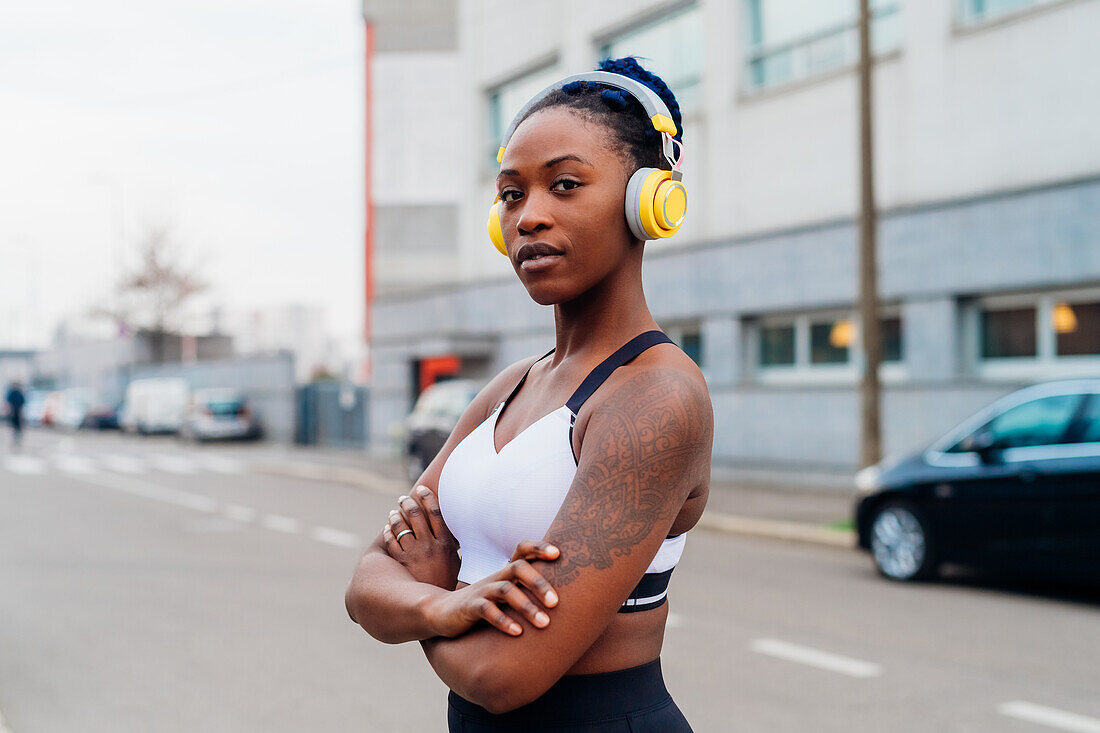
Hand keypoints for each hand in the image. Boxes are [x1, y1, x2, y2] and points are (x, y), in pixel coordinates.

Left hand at [383, 485, 459, 588]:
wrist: (439, 605)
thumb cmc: (449, 583)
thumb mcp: (457, 561)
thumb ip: (453, 544)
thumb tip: (454, 530)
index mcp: (445, 543)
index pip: (435, 512)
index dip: (428, 498)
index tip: (422, 489)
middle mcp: (429, 545)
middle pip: (416, 515)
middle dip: (407, 503)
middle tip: (402, 498)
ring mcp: (414, 554)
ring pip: (400, 527)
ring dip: (395, 516)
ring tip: (393, 512)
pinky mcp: (401, 563)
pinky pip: (391, 542)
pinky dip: (388, 532)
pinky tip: (388, 528)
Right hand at [422, 552, 560, 637]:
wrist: (443, 612)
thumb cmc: (484, 604)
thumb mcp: (505, 594)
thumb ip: (527, 591)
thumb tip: (563, 598)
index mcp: (506, 572)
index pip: (522, 550)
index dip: (539, 548)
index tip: (558, 554)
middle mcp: (496, 577)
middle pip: (518, 568)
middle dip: (539, 584)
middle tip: (556, 603)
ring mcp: (482, 591)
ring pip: (505, 591)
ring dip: (526, 606)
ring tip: (544, 623)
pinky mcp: (470, 607)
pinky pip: (487, 611)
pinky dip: (503, 621)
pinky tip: (517, 632)